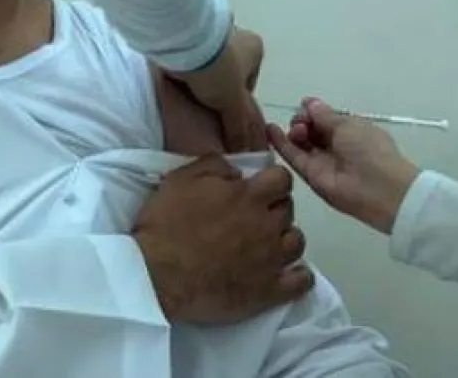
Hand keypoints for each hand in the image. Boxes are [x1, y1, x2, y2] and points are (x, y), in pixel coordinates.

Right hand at [133, 154, 313, 323]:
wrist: (156, 274)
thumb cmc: (165, 223)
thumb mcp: (181, 179)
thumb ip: (215, 166)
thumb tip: (239, 170)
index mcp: (248, 196)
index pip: (282, 178)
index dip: (272, 181)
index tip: (258, 188)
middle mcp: (266, 225)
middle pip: (289, 209)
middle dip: (274, 209)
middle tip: (253, 217)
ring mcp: (271, 260)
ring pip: (298, 242)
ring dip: (285, 239)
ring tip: (266, 245)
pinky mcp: (269, 291)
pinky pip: (302, 282)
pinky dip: (299, 276)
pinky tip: (285, 273)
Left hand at [169, 28, 266, 151]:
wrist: (184, 45)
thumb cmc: (219, 69)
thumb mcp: (234, 103)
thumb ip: (239, 127)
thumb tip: (243, 151)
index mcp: (253, 47)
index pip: (250, 84)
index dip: (241, 105)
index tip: (228, 118)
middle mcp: (234, 38)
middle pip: (230, 78)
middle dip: (220, 97)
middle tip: (210, 115)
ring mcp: (210, 38)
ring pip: (210, 72)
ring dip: (203, 89)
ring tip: (194, 106)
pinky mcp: (188, 41)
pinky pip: (192, 66)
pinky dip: (189, 80)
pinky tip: (183, 93)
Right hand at [268, 98, 420, 234]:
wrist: (377, 188)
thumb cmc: (368, 149)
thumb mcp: (348, 124)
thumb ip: (325, 115)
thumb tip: (309, 103)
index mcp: (351, 130)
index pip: (326, 118)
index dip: (314, 111)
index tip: (305, 105)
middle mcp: (336, 145)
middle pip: (312, 129)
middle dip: (303, 120)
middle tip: (302, 122)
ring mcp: (322, 161)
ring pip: (302, 142)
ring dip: (294, 130)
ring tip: (296, 129)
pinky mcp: (310, 175)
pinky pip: (294, 157)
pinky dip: (281, 143)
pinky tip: (269, 129)